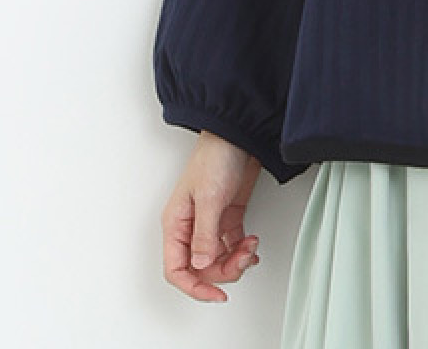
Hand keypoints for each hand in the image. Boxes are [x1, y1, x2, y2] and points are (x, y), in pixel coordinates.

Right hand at [161, 130, 262, 301]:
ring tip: (251, 246)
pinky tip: (251, 247)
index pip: (177, 268)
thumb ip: (205, 234)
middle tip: (243, 260)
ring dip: (236, 258)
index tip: (216, 294)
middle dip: (223, 269)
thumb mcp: (209, 197)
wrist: (240, 132)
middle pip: (201, 266)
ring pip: (218, 257)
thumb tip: (202, 265)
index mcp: (176, 223)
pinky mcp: (228, 213)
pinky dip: (242, 250)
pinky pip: (231, 243)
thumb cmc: (216, 155)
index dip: (195, 286)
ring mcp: (210, 220)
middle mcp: (190, 225)